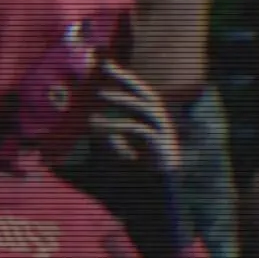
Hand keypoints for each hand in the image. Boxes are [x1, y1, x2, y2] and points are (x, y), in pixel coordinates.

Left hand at [90, 60, 183, 174]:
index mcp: (151, 119)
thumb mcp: (118, 151)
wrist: (161, 194)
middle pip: (145, 91)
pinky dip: (117, 126)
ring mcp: (164, 130)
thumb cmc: (141, 173)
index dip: (123, 77)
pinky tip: (98, 127)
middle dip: (126, 76)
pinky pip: (138, 128)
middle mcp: (161, 120)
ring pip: (144, 106)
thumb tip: (94, 125)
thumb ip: (109, 138)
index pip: (138, 92)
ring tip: (99, 93)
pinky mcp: (162, 143)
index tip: (105, 63)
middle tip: (105, 65)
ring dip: (121, 98)